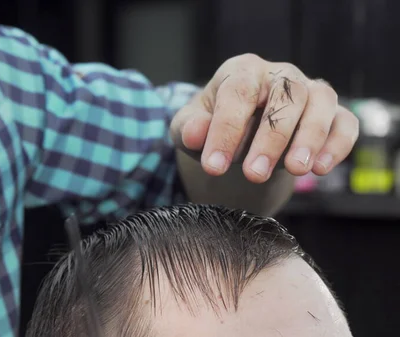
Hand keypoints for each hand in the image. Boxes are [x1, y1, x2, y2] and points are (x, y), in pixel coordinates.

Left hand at [170, 53, 359, 183]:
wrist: (239, 131)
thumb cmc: (212, 124)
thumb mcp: (189, 127)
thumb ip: (189, 129)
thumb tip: (195, 134)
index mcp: (242, 71)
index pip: (237, 93)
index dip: (226, 130)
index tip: (214, 167)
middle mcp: (280, 74)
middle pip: (285, 95)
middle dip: (270, 137)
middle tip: (254, 175)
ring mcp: (310, 91)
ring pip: (320, 102)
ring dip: (310, 137)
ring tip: (296, 170)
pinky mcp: (332, 112)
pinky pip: (345, 122)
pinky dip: (337, 144)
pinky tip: (321, 168)